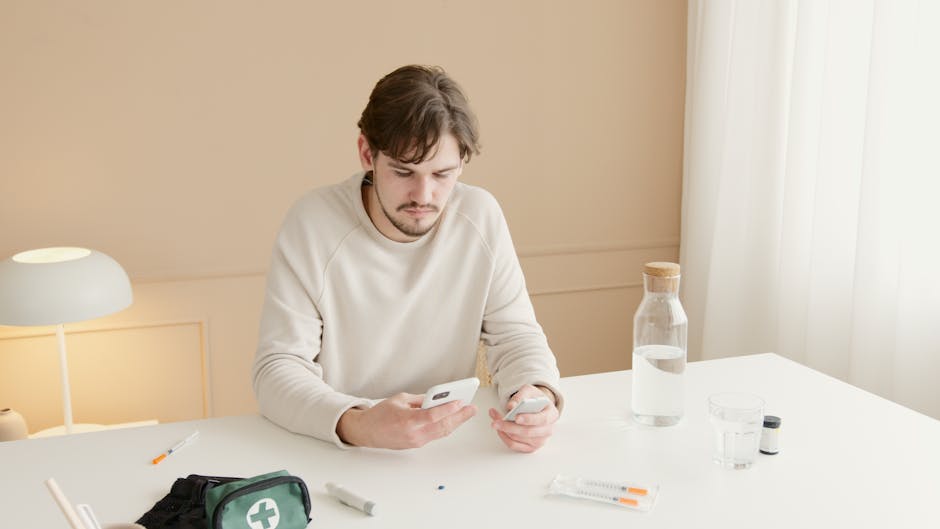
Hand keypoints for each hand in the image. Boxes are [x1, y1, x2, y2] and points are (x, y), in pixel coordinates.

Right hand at [337, 393, 476, 448]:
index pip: (432, 415)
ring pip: (441, 432)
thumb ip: (420, 400)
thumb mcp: (400, 399)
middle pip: (441, 426)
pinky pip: (435, 435)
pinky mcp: (416, 444)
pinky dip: (446, 427)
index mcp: (407, 420)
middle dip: (459, 417)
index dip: (448, 409)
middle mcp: (413, 434)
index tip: (461, 401)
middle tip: (471, 408)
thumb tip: (438, 398)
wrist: (366, 432)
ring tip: (467, 413)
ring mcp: (415, 441)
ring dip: (456, 423)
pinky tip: (454, 420)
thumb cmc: (380, 414)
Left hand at [489, 384, 558, 452]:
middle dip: (509, 426)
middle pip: (527, 432)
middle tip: (496, 421)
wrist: (537, 409)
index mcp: (552, 414)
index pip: (542, 419)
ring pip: (518, 439)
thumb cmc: (534, 400)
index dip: (529, 419)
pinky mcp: (530, 447)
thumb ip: (520, 396)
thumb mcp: (529, 391)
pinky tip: (499, 429)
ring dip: (504, 430)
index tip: (516, 417)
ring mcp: (540, 441)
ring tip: (494, 420)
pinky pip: (514, 445)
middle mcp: (548, 430)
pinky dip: (504, 437)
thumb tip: (511, 406)